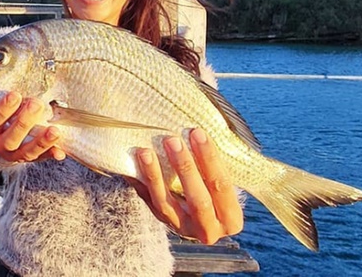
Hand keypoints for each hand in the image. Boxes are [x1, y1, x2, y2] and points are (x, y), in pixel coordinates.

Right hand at [0, 92, 65, 163]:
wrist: (2, 140)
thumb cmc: (5, 118)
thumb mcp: (1, 109)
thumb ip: (12, 102)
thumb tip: (25, 96)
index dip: (4, 108)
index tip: (15, 95)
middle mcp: (1, 144)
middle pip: (11, 138)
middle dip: (24, 121)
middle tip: (37, 104)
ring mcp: (15, 155)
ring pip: (27, 152)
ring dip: (42, 141)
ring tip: (54, 131)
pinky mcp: (30, 160)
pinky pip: (41, 158)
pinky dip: (51, 154)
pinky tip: (60, 153)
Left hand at [131, 129, 243, 244]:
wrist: (204, 222)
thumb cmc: (218, 194)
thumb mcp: (225, 186)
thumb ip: (216, 167)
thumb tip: (196, 131)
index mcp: (231, 219)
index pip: (221, 186)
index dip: (209, 159)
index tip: (197, 132)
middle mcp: (207, 229)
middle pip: (196, 199)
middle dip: (184, 168)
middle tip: (171, 140)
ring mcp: (181, 227)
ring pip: (164, 203)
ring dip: (154, 176)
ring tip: (145, 152)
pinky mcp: (161, 221)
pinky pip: (147, 201)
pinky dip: (138, 182)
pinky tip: (130, 164)